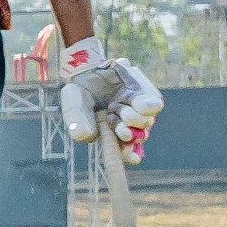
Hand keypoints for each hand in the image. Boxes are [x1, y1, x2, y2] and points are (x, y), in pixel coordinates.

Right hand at [58, 41, 166, 160]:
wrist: (87, 67)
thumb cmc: (79, 92)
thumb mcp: (72, 107)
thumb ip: (76, 122)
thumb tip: (88, 137)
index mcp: (112, 133)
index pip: (126, 149)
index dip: (130, 154)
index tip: (133, 158)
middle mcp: (128, 123)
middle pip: (139, 136)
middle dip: (129, 134)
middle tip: (121, 129)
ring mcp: (138, 109)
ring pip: (147, 122)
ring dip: (135, 118)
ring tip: (117, 108)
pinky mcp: (145, 93)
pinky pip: (154, 104)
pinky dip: (147, 106)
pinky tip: (138, 103)